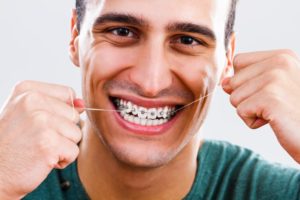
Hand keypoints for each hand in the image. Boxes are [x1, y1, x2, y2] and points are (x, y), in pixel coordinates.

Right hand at [0, 81, 83, 198]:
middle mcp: (32, 101)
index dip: (62, 112)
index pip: (68, 93)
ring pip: (76, 133)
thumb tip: (82, 104)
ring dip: (63, 146)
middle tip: (37, 139)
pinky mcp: (49, 143)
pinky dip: (63, 160)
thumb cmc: (13, 144)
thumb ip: (57, 104)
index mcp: (27, 90)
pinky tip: (43, 160)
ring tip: (39, 149)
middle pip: (74, 115)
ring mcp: (41, 121)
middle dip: (63, 131)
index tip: (40, 123)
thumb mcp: (28, 114)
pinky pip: (74, 151)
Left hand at [222, 49, 299, 162]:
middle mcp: (279, 62)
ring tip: (276, 113)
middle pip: (233, 80)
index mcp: (282, 56)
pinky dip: (253, 122)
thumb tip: (224, 82)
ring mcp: (275, 79)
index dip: (244, 81)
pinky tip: (275, 121)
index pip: (239, 61)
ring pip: (234, 97)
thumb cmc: (295, 113)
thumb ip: (248, 79)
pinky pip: (240, 111)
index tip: (268, 93)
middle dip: (247, 99)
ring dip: (251, 111)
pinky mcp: (270, 99)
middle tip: (275, 105)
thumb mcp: (274, 88)